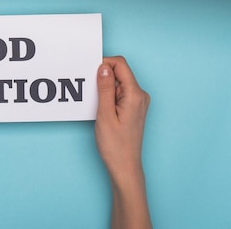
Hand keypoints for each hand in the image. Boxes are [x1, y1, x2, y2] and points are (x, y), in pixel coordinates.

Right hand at [95, 56, 151, 228]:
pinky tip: (101, 107)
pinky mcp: (133, 107)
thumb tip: (103, 67)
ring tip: (96, 104)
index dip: (104, 64)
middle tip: (90, 91)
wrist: (125, 166)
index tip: (90, 72)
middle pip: (119, 72)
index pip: (120, 64)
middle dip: (103, 77)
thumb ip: (105, 88)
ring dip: (105, 87)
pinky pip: (120, 92)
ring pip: (118, 82)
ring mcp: (138, 101)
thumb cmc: (115, 146)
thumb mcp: (105, 114)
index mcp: (135, 95)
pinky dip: (108, 95)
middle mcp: (140, 95)